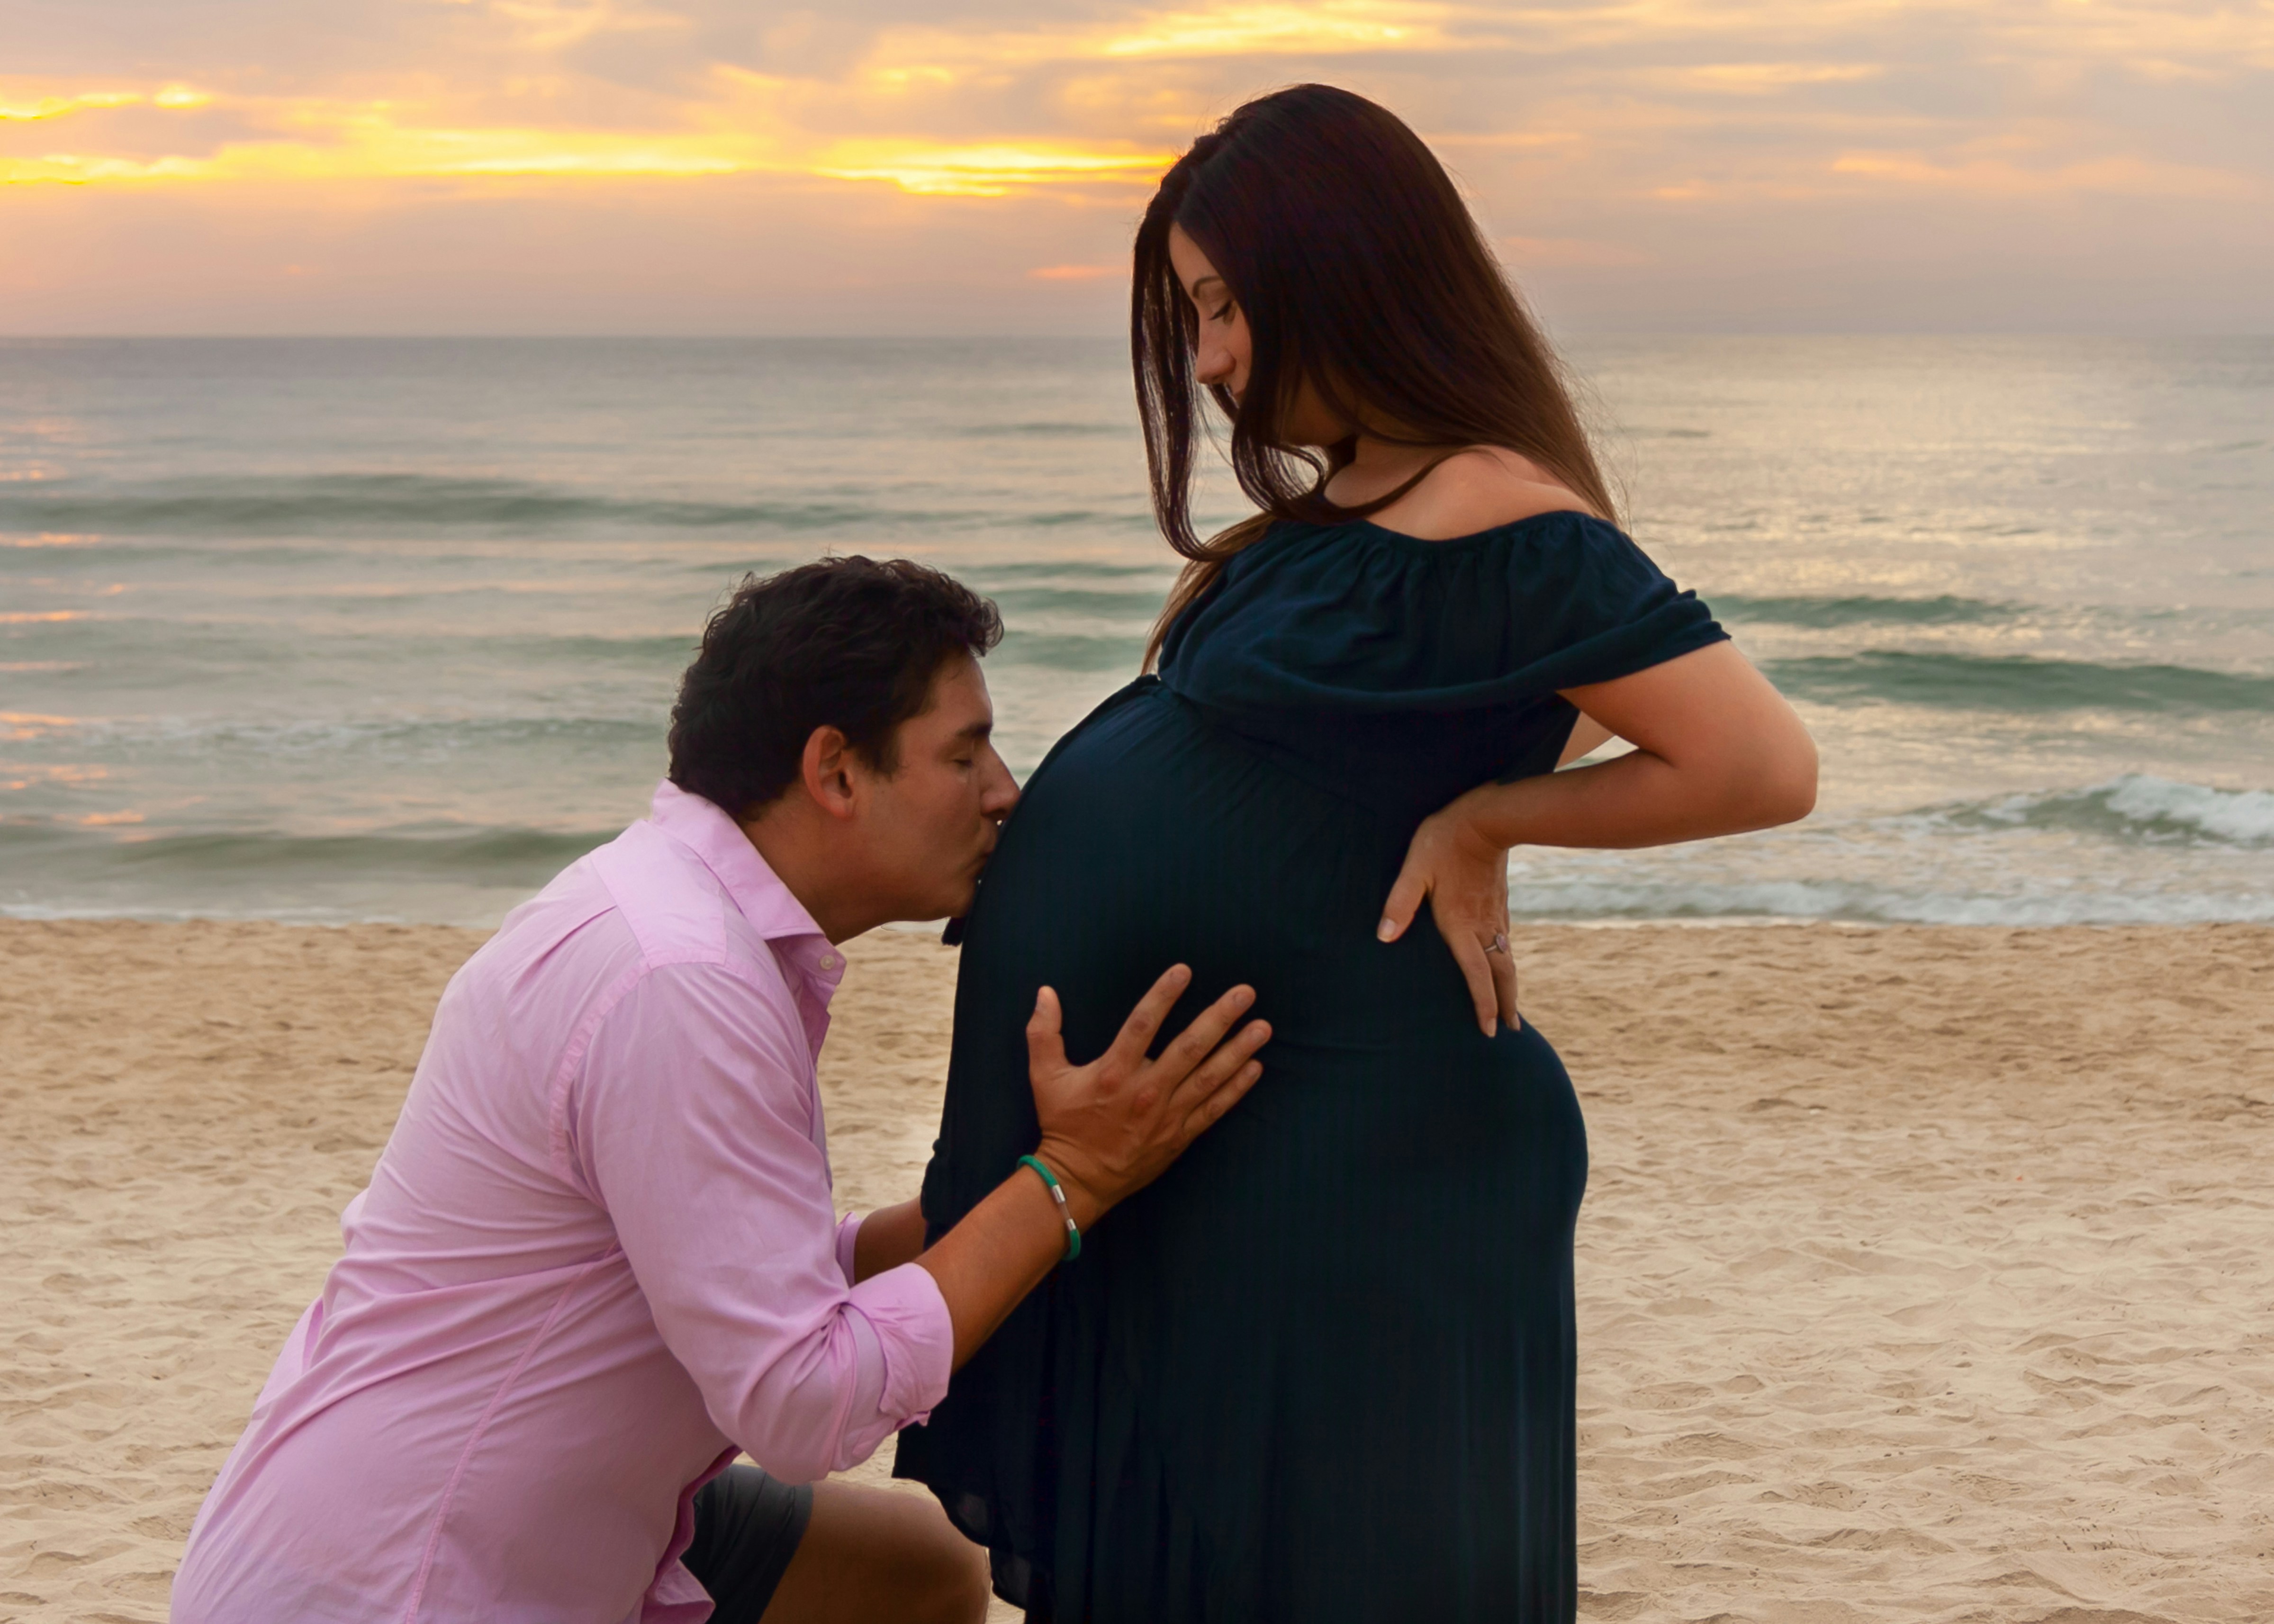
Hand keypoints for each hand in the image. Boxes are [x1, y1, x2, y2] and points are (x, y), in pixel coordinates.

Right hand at [1026, 966, 1270, 1226]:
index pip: (1142, 1025)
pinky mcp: (1179, 1135)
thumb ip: (1043, 1033)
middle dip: (1220, 1018)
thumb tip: (1045, 992)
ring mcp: (1167, 1115)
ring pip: (1209, 1077)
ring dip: (1238, 1050)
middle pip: (1189, 1048)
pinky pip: (1214, 1109)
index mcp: (1113, 1073)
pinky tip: (1255, 1067)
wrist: (1077, 1180)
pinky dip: (1236, 1089)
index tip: (1184, 971)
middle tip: (1246, 993)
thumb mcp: (1043, 1077)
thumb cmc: (1062, 1124)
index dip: (1163, 996)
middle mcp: (1145, 1092)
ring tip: (1263, 1027)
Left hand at [1378, 786, 1518, 1036]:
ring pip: (1507, 959)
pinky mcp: (1500, 902)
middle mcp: (1483, 925)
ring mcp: (1496, 914)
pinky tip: (1504, 964)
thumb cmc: (1444, 842)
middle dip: (1505, 1004)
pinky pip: (1506, 941)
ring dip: (1510, 985)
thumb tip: (1384, 936)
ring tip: (1511, 1007)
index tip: (1489, 1030)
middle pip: (1501, 974)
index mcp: (1461, 924)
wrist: (1487, 817)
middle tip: (1512, 1030)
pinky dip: (1507, 962)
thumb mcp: (1415, 869)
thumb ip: (1399, 903)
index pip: (1476, 974)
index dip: (1483, 1004)